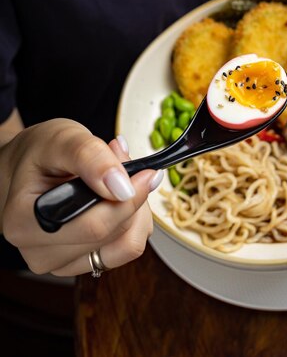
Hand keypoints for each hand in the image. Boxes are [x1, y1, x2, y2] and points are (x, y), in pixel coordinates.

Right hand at [1, 119, 160, 275]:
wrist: (28, 165)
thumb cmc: (40, 152)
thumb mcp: (63, 137)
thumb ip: (91, 157)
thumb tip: (123, 187)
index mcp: (25, 223)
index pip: (93, 226)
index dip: (129, 199)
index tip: (147, 172)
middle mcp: (39, 253)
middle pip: (114, 236)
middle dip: (132, 197)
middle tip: (125, 163)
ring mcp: (61, 263)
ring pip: (126, 245)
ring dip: (136, 210)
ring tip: (118, 179)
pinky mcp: (81, 263)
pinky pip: (125, 248)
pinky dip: (133, 221)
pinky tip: (118, 197)